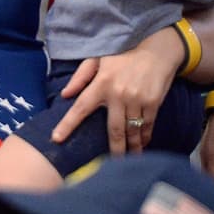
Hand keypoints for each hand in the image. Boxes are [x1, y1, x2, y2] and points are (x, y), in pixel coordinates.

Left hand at [51, 36, 178, 154]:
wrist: (156, 49)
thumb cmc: (123, 54)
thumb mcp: (98, 59)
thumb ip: (80, 77)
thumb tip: (65, 95)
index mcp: (101, 83)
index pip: (81, 107)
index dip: (68, 124)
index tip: (57, 139)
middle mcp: (118, 94)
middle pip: (113, 130)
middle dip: (113, 150)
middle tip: (111, 165)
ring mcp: (137, 100)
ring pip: (132, 132)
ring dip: (131, 148)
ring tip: (128, 159)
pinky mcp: (153, 103)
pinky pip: (147, 126)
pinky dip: (144, 137)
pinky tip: (141, 144)